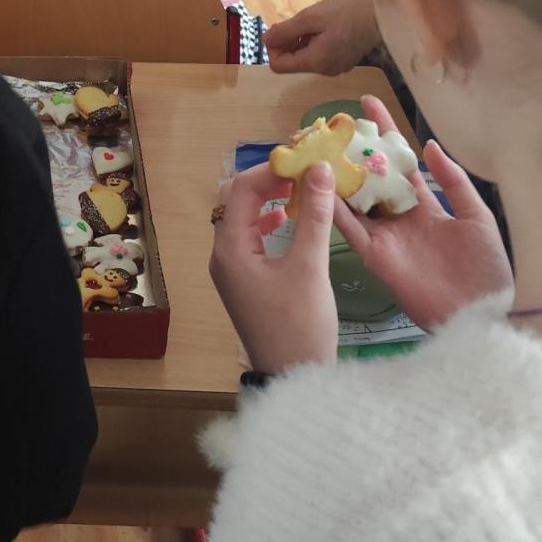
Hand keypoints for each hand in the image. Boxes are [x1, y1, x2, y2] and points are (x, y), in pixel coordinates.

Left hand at [210, 159, 338, 372]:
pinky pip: (250, 238)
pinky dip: (268, 222)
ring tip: (301, 190)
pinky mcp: (245, 282)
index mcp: (230, 248)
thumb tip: (319, 169)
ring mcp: (231, 270)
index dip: (270, 169)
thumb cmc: (300, 324)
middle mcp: (222, 255)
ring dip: (269, 200)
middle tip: (302, 171)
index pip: (240, 190)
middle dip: (267, 181)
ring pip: (243, 219)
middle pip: (236, 201)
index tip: (303, 161)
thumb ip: (313, 216)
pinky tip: (290, 221)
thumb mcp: (309, 267)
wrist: (293, 380)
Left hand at [265, 0, 380, 75]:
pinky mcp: (344, 61)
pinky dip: (316, 42)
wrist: (383, 14)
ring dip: (302, 40)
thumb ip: (285, 31)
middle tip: (299, 21)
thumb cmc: (347, 12)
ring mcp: (336, 67)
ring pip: (307, 57)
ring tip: (315, 22)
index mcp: (315, 62)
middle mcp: (324, 71)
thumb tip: (265, 41)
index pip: (278, 66)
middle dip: (289, 42)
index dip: (274, 47)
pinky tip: (326, 26)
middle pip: (293, 62)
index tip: (281, 29)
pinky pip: (320, 55)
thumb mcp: (311, 17)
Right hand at [331, 98, 513, 330]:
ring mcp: (384, 235)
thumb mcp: (476, 218)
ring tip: (316, 147)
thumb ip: (452, 181)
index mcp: (425, 206)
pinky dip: (332, 209)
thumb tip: (428, 145)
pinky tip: (317, 187)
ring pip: (353, 199)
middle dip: (351, 151)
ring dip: (335, 175)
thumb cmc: (485, 268)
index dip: (384, 133)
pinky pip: (349, 228)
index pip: (399, 162)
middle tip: (329, 125)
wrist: (479, 313)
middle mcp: (399, 217)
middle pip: (369, 176)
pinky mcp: (374, 255)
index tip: (366, 104)